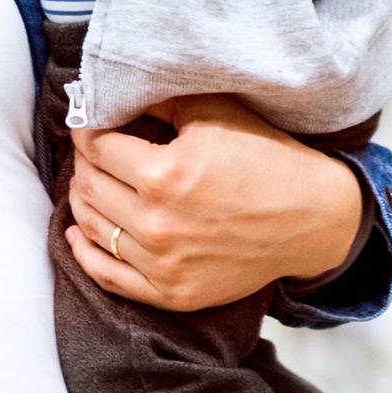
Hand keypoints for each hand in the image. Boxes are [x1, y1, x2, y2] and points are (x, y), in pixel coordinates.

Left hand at [64, 94, 363, 310]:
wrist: (312, 218)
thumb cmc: (267, 158)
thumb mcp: (217, 114)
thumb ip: (162, 103)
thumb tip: (117, 99)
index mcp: (165, 173)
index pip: (99, 148)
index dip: (88, 130)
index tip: (89, 123)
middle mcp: (156, 222)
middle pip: (90, 187)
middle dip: (84, 163)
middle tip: (91, 151)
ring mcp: (162, 264)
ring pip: (93, 229)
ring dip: (81, 201)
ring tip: (86, 184)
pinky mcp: (171, 293)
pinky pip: (108, 276)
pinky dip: (85, 254)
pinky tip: (79, 235)